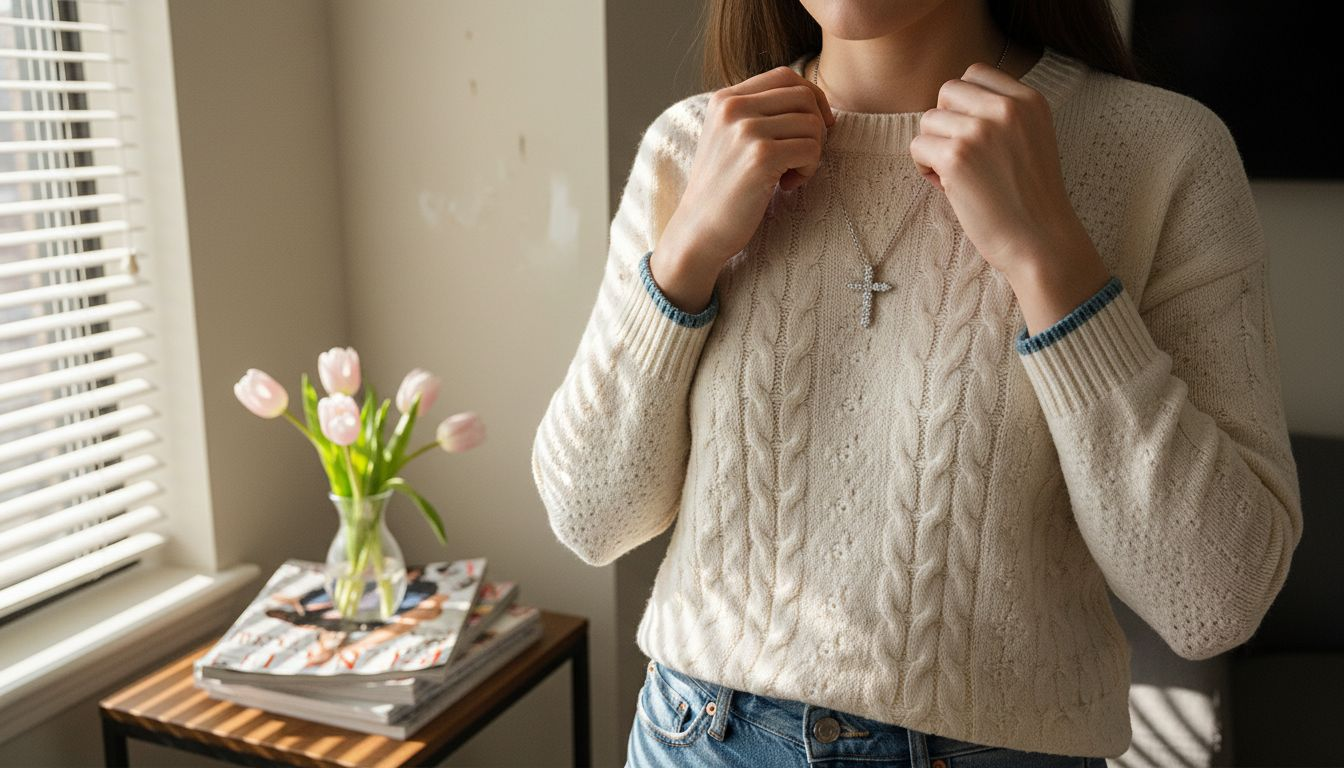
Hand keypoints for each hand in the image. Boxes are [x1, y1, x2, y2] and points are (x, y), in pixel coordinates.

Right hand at [662, 65, 835, 272]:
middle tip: (802, 156)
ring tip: (790, 174)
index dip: (812, 97)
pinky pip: (811, 149)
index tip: (817, 126)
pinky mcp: (760, 157)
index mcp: (724, 99)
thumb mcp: (730, 138)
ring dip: (812, 153)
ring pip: (812, 124)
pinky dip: (808, 170)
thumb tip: (813, 99)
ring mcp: (746, 131)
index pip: (785, 76)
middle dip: (816, 127)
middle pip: (804, 96)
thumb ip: (759, 113)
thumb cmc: (723, 189)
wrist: (698, 230)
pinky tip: (787, 185)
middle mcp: (733, 108)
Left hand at [908, 61, 1096, 281]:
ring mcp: (980, 131)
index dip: (965, 104)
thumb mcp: (1032, 137)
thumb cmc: (1030, 197)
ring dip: (934, 147)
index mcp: (1029, 99)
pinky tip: (946, 186)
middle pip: (948, 91)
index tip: (975, 135)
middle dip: (946, 122)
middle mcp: (1006, 108)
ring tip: (956, 174)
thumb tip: (951, 103)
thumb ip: (1002, 113)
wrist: (1041, 239)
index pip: (976, 73)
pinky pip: (917, 146)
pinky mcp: (956, 157)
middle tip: (962, 155)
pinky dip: (924, 168)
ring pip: (928, 119)